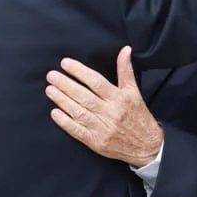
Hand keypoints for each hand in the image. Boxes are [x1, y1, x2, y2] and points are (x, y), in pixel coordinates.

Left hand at [46, 47, 162, 167]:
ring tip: (50, 90)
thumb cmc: (138, 116)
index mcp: (119, 98)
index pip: (96, 82)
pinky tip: (54, 113)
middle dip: (66, 85)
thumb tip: (125, 50)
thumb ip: (126, 70)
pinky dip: (65, 122)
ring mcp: (102, 128)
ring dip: (62, 101)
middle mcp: (110, 112)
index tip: (65, 63)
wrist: (146, 146)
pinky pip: (78, 131)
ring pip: (79, 112)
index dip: (79, 71)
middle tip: (51, 75)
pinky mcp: (96, 142)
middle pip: (84, 96)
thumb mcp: (134, 92)